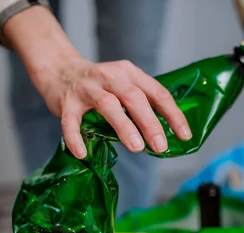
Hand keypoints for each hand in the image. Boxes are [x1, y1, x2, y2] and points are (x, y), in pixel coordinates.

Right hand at [39, 57, 190, 158]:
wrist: (58, 69)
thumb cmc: (99, 85)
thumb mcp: (124, 85)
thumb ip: (142, 104)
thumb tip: (164, 136)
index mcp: (130, 73)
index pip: (158, 93)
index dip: (173, 115)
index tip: (184, 136)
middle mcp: (110, 76)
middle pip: (134, 98)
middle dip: (150, 123)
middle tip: (160, 146)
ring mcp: (87, 87)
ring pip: (108, 104)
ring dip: (124, 126)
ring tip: (136, 147)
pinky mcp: (66, 101)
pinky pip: (70, 121)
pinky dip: (75, 137)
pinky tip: (82, 153)